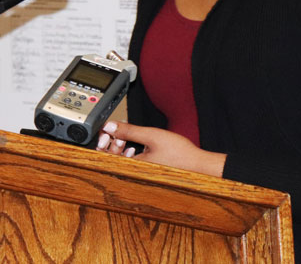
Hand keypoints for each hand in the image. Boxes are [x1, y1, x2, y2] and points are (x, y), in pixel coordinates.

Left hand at [95, 121, 225, 177]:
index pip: (106, 158)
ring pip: (121, 163)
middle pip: (112, 161)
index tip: (106, 132)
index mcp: (132, 168)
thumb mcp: (151, 136)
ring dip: (120, 149)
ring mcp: (140, 176)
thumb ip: (128, 131)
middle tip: (116, 133)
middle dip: (111, 144)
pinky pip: (130, 165)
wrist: (198, 166)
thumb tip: (109, 126)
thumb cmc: (179, 154)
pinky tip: (134, 148)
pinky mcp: (146, 174)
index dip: (102, 143)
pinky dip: (129, 155)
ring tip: (126, 139)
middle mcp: (134, 175)